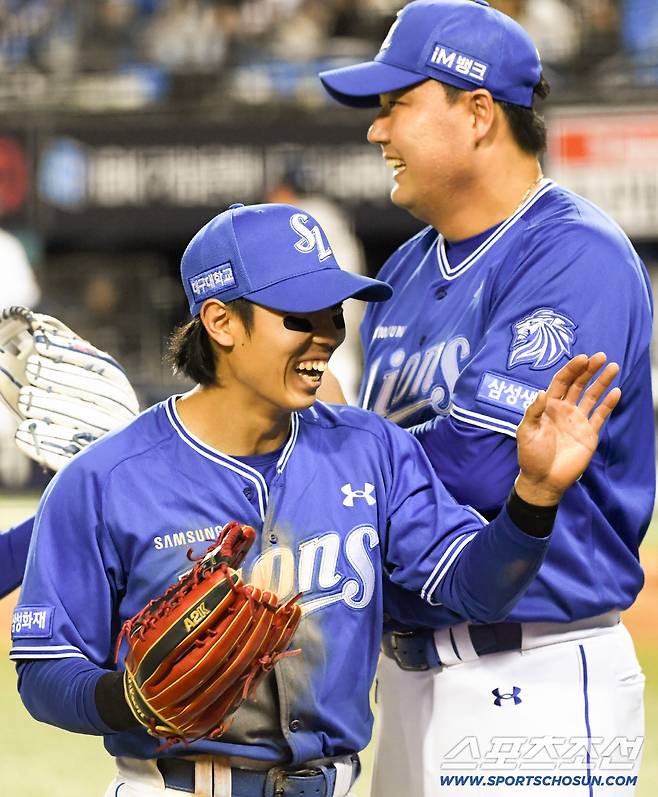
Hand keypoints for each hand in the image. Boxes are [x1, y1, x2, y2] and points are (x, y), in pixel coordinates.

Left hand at [515, 353, 620, 505]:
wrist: (543, 480)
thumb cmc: (530, 455)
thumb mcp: (525, 432)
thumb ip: (533, 412)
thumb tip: (542, 392)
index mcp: (548, 406)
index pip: (561, 382)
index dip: (571, 369)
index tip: (583, 357)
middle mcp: (564, 410)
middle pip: (579, 384)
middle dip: (589, 370)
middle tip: (601, 357)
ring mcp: (578, 420)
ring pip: (592, 396)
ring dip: (602, 382)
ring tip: (613, 367)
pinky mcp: (589, 433)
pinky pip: (601, 415)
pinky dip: (609, 404)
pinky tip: (616, 392)